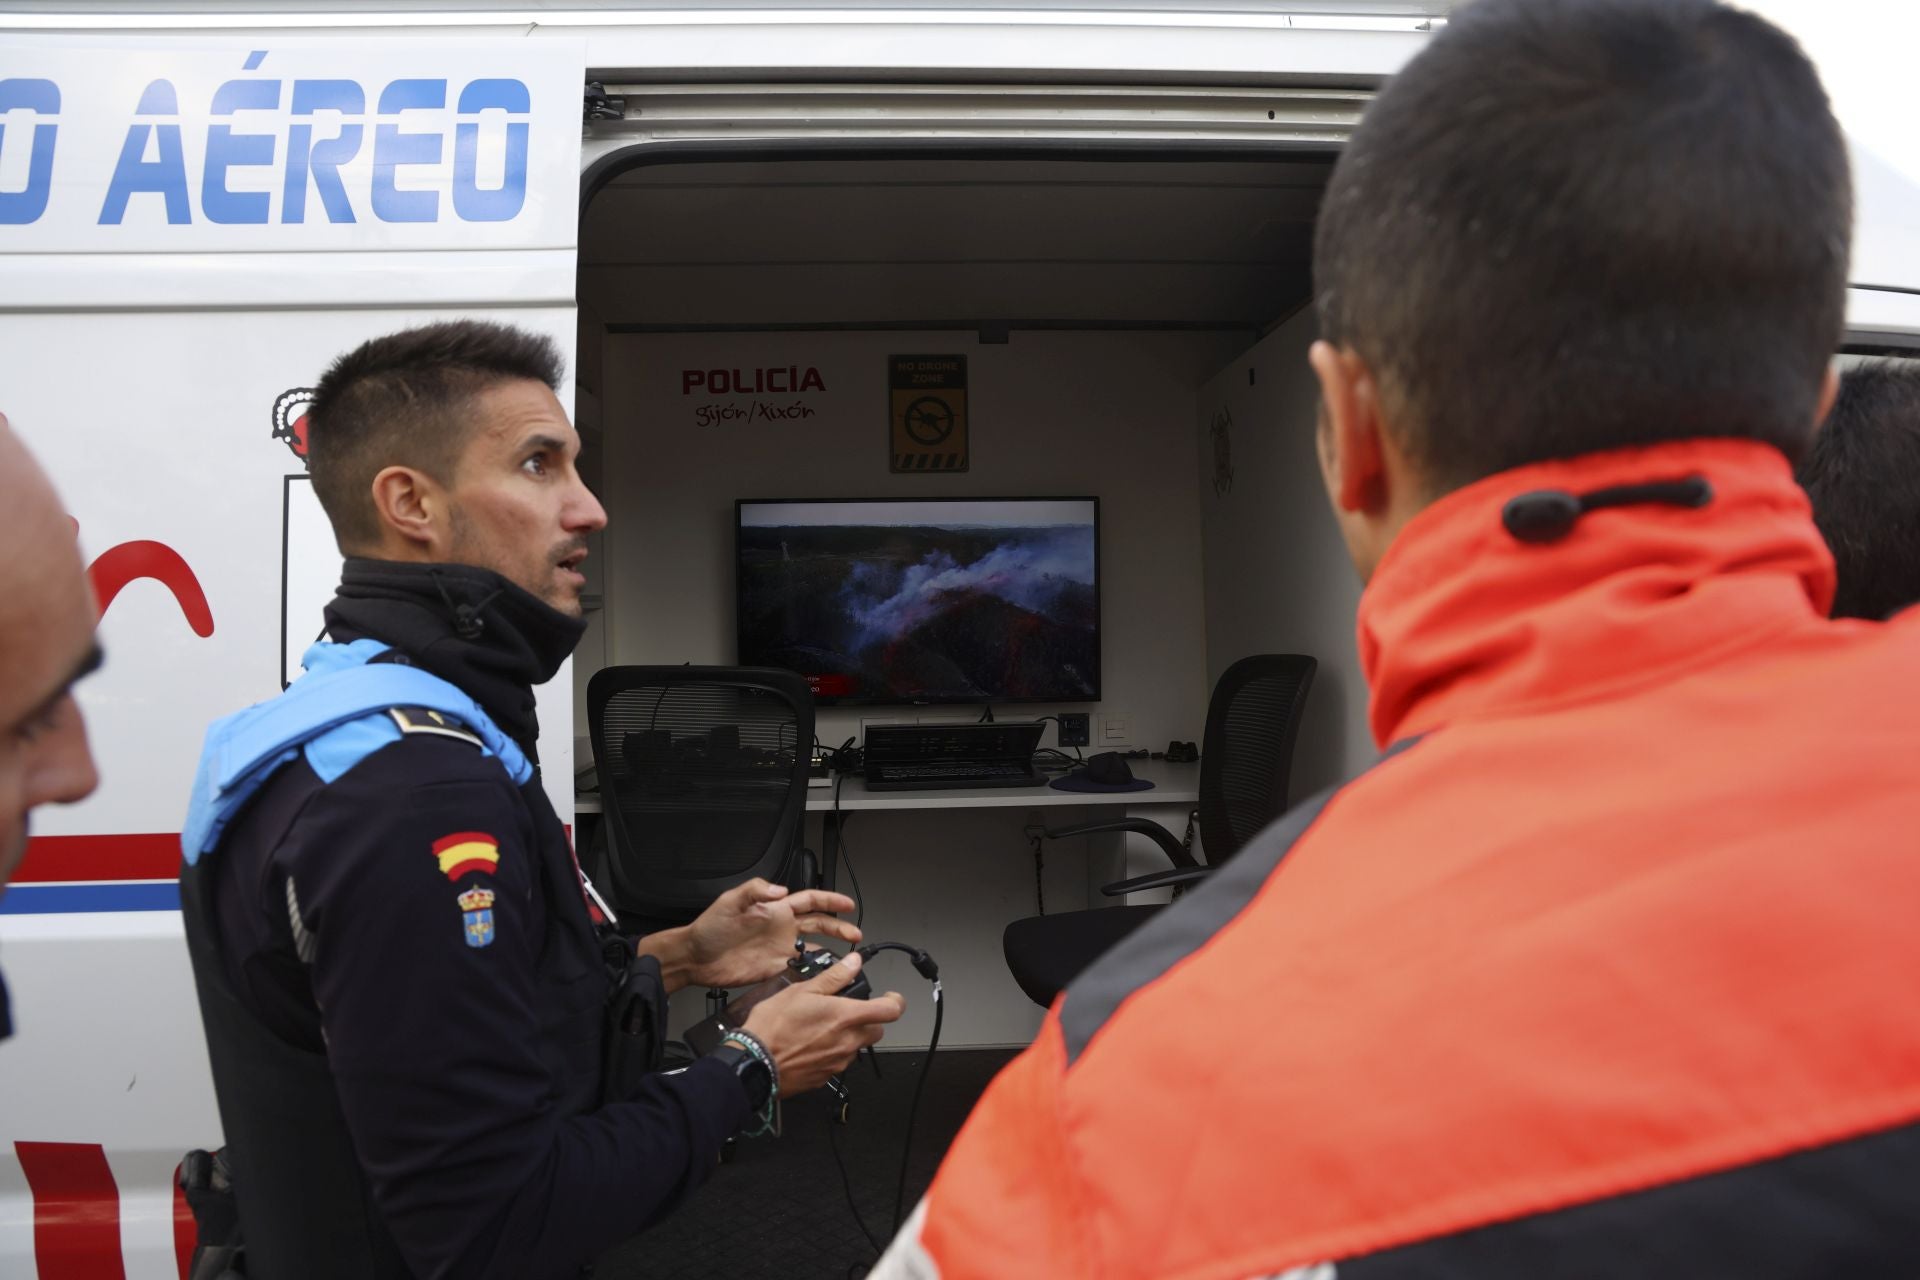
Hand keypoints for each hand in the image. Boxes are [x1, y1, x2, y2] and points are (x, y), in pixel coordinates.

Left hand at [682, 878, 860, 989]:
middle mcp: (781, 928)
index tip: (847, 905)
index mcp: (775, 909)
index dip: (830, 901)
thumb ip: (755, 891)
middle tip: (855, 934)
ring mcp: (779, 949)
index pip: (809, 900)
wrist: (696, 958)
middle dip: (839, 927)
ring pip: (813, 946)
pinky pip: (800, 968)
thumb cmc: (709, 928)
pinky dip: (815, 970)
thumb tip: (780, 890)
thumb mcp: (730, 902)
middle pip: (818, 923)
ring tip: (848, 955)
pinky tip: (825, 974)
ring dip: (831, 949)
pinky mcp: (774, 968)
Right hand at [741, 952, 905, 1096]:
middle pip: (876, 1031)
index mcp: (846, 1017)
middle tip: (848, 1012)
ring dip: (848, 1037)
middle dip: (868, 1020)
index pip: (890, 1011)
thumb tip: (854, 963)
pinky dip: (832, 1052)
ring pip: (857, 1047)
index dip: (896, 1002)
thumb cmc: (774, 1026)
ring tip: (821, 1027)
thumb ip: (834, 977)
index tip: (891, 997)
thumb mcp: (802, 991)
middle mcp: (847, 1042)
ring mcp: (838, 1062)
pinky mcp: (826, 1077)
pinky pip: (838, 1062)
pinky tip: (811, 1044)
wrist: (756, 1063)